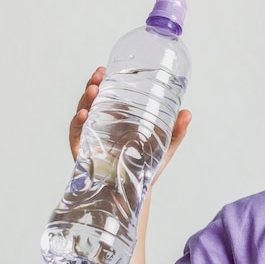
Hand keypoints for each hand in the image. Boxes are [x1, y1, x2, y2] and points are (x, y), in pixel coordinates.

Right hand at [69, 67, 191, 182]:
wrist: (134, 193)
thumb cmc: (148, 167)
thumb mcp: (165, 146)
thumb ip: (176, 131)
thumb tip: (188, 112)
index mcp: (119, 119)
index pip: (108, 95)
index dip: (104, 82)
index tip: (104, 70)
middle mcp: (102, 125)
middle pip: (93, 100)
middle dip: (92, 86)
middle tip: (98, 75)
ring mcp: (91, 138)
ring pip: (83, 113)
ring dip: (85, 100)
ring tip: (93, 90)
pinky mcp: (83, 152)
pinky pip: (76, 136)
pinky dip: (77, 124)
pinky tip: (84, 115)